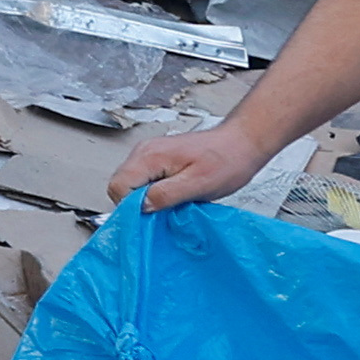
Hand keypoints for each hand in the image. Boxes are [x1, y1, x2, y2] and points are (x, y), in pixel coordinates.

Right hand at [106, 120, 272, 210]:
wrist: (241, 143)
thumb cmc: (227, 161)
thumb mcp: (198, 184)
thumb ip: (166, 195)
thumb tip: (142, 207)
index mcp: (150, 156)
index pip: (118, 185)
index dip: (130, 206)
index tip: (151, 216)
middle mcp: (144, 151)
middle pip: (120, 184)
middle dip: (137, 204)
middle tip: (164, 211)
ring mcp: (149, 153)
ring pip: (130, 183)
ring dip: (146, 199)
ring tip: (171, 203)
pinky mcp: (157, 158)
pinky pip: (143, 180)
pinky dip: (153, 192)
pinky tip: (173, 195)